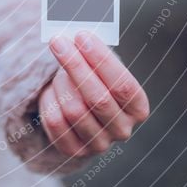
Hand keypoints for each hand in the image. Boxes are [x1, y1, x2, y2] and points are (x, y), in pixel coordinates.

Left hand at [38, 32, 149, 157]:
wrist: (80, 110)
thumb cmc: (94, 80)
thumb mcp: (101, 67)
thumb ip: (94, 54)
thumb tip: (74, 36)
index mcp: (138, 108)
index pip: (123, 85)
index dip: (102, 59)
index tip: (81, 36)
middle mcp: (122, 129)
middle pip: (98, 99)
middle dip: (75, 66)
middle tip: (59, 42)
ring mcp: (99, 144)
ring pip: (74, 110)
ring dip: (61, 83)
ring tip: (57, 70)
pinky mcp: (74, 150)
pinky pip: (55, 122)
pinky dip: (49, 100)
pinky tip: (50, 89)